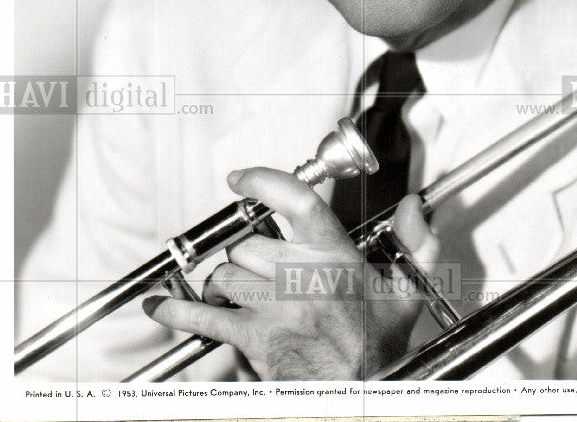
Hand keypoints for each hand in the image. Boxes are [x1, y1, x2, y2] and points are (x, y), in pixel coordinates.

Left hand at [143, 167, 438, 379]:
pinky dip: (176, 311)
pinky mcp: (251, 338)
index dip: (263, 181)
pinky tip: (159, 306)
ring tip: (232, 288)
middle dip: (248, 251)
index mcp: (334, 258)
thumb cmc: (377, 351)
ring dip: (222, 280)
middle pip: (250, 242)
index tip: (241, 178)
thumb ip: (417, 245)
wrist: (356, 398)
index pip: (295, 200)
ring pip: (225, 274)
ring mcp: (271, 308)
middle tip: (258, 260)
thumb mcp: (407, 295)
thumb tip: (414, 208)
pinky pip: (204, 318)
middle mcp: (298, 276)